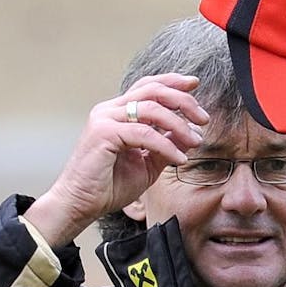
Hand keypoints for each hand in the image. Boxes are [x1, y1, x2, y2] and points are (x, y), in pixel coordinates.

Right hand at [25, 74, 209, 245]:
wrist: (81, 203)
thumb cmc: (109, 185)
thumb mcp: (148, 163)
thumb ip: (166, 146)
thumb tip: (191, 134)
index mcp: (118, 112)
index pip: (148, 87)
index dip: (172, 82)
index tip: (195, 84)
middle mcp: (110, 110)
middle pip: (152, 90)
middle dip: (183, 100)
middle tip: (204, 118)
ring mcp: (105, 119)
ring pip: (151, 109)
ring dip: (179, 124)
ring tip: (195, 141)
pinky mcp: (103, 133)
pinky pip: (144, 134)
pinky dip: (166, 145)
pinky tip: (180, 158)